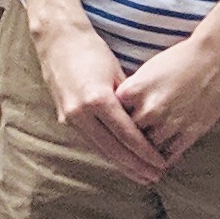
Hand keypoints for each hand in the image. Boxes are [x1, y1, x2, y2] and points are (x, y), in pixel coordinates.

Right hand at [35, 12, 169, 185]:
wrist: (57, 40)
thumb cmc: (91, 51)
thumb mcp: (117, 74)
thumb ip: (128, 101)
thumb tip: (147, 125)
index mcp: (97, 99)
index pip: (127, 135)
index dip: (145, 153)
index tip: (162, 164)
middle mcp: (80, 112)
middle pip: (113, 149)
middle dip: (135, 166)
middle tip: (155, 178)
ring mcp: (69, 117)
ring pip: (99, 149)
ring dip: (121, 165)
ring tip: (140, 175)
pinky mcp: (64, 118)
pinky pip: (90, 141)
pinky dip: (107, 152)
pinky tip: (120, 160)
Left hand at [118, 28, 219, 167]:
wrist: (214, 57)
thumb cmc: (177, 61)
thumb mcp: (144, 74)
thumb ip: (129, 95)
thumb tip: (116, 114)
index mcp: (131, 91)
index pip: (111, 118)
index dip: (110, 127)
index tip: (108, 134)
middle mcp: (148, 109)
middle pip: (126, 137)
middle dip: (125, 145)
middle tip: (123, 155)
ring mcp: (169, 123)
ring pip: (147, 150)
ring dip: (144, 157)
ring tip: (141, 163)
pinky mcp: (190, 132)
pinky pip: (170, 154)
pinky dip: (162, 159)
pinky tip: (159, 160)